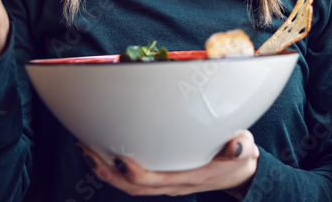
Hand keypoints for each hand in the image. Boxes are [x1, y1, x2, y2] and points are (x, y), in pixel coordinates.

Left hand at [78, 132, 258, 197]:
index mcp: (189, 177)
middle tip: (87, 151)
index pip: (156, 180)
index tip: (118, 157)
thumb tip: (237, 144)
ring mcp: (166, 183)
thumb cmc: (240, 157)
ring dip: (106, 171)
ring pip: (129, 186)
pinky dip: (115, 169)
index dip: (135, 173)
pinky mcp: (163, 177)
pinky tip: (103, 153)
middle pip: (133, 187)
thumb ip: (241, 146)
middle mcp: (173, 184)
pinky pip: (134, 179)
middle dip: (107, 172)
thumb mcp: (246, 150)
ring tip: (86, 151)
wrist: (241, 173)